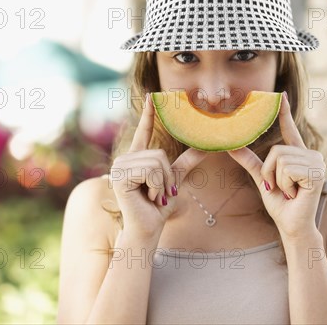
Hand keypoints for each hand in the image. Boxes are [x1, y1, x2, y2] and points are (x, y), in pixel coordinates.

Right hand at [111, 93, 207, 240]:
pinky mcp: (120, 176)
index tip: (152, 96)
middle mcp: (125, 159)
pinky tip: (148, 198)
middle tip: (160, 193)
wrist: (147, 229)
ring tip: (154, 196)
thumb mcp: (174, 180)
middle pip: (159, 153)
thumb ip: (186, 162)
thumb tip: (207, 147)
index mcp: (137, 158)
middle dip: (167, 176)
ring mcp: (119, 167)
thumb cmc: (158, 207)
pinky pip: (151, 171)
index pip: (143, 131)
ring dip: (162, 183)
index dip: (148, 113)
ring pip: (156, 162)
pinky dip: (157, 186)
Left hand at [227, 92, 325, 239]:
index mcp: (300, 155)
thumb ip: (250, 161)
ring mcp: (317, 164)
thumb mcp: (262, 178)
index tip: (280, 96)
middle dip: (270, 172)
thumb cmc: (281, 204)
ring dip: (276, 180)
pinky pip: (286, 170)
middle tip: (279, 188)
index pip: (290, 130)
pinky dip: (283, 184)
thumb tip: (231, 146)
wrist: (292, 226)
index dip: (284, 113)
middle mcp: (312, 156)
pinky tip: (295, 194)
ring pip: (280, 159)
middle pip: (277, 149)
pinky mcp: (316, 174)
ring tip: (288, 191)